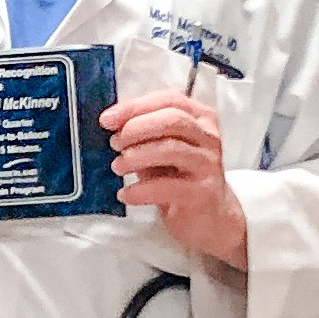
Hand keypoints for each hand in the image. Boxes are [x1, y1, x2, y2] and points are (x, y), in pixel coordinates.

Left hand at [105, 91, 247, 267]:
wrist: (210, 217)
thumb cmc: (181, 177)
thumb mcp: (163, 148)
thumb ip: (144, 132)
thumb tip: (111, 123)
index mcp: (200, 118)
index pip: (169, 100)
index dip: (135, 107)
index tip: (107, 119)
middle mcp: (208, 137)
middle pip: (172, 120)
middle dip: (136, 128)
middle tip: (115, 143)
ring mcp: (208, 164)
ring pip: (171, 149)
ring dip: (136, 157)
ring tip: (118, 167)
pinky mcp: (203, 193)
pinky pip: (167, 187)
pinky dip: (140, 190)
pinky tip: (127, 194)